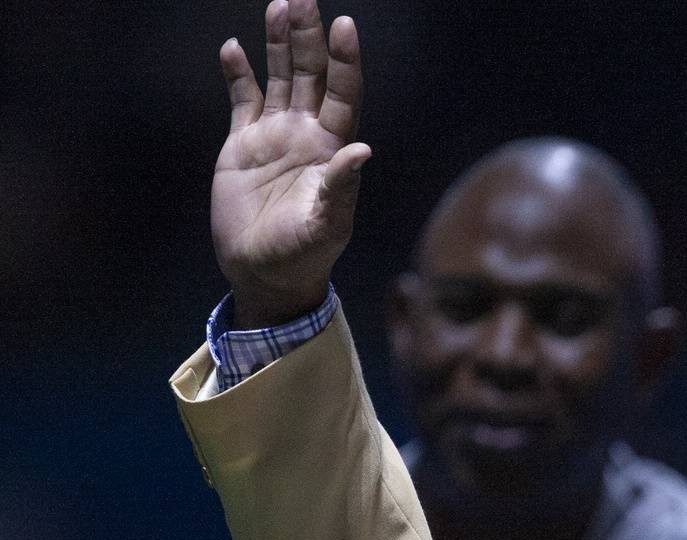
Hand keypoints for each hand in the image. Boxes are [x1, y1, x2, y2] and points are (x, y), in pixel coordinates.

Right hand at [212, 0, 368, 328]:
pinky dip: (238, 74)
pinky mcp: (244, 145)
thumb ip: (341, 187)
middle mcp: (307, 134)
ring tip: (279, 5)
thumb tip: (361, 151)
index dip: (345, 60)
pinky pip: (242, 100)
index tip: (344, 25)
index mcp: (332, 148)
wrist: (265, 272)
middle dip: (309, 37)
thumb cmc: (304, 255)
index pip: (343, 93)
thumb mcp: (326, 224)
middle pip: (312, 74)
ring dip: (280, 44)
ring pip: (281, 78)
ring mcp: (275, 136)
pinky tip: (233, 47)